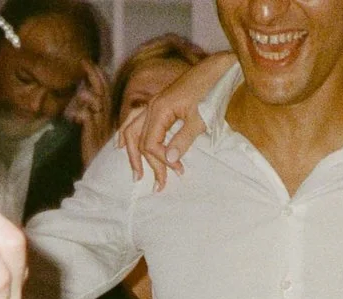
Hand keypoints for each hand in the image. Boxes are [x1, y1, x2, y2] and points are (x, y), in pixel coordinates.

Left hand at [70, 60, 112, 162]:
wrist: (103, 178)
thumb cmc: (98, 156)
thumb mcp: (97, 134)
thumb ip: (91, 118)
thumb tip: (81, 103)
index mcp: (112, 118)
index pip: (108, 93)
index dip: (100, 78)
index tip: (92, 64)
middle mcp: (110, 121)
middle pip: (104, 93)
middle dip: (95, 77)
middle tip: (85, 62)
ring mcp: (103, 128)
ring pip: (98, 104)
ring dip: (89, 93)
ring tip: (82, 85)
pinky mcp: (95, 137)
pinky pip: (88, 120)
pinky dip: (81, 114)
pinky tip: (75, 114)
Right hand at [119, 52, 229, 187]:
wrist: (217, 69)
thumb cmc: (211, 91)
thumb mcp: (200, 119)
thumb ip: (182, 139)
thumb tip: (168, 159)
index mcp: (159, 110)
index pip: (150, 143)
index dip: (162, 161)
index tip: (178, 172)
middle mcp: (151, 106)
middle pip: (138, 139)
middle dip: (144, 163)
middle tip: (157, 184)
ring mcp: (153, 103)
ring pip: (132, 129)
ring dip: (133, 151)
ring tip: (136, 171)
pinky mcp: (160, 103)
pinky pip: (137, 120)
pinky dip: (130, 133)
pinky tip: (125, 143)